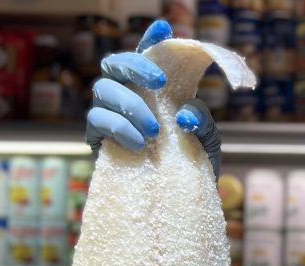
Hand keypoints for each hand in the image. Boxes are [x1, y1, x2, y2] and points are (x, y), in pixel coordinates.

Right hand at [85, 19, 221, 176]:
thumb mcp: (206, 140)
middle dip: (136, 66)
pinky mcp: (97, 136)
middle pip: (116, 63)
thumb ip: (201, 119)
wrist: (182, 198)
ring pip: (104, 89)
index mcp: (154, 90)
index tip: (165, 28)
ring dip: (131, 105)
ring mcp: (109, 113)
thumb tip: (184, 115)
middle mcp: (127, 94)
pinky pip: (97, 119)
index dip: (152, 39)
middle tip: (160, 81)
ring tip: (154, 131)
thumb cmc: (192, 161)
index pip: (147, 56)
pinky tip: (138, 144)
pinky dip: (118, 127)